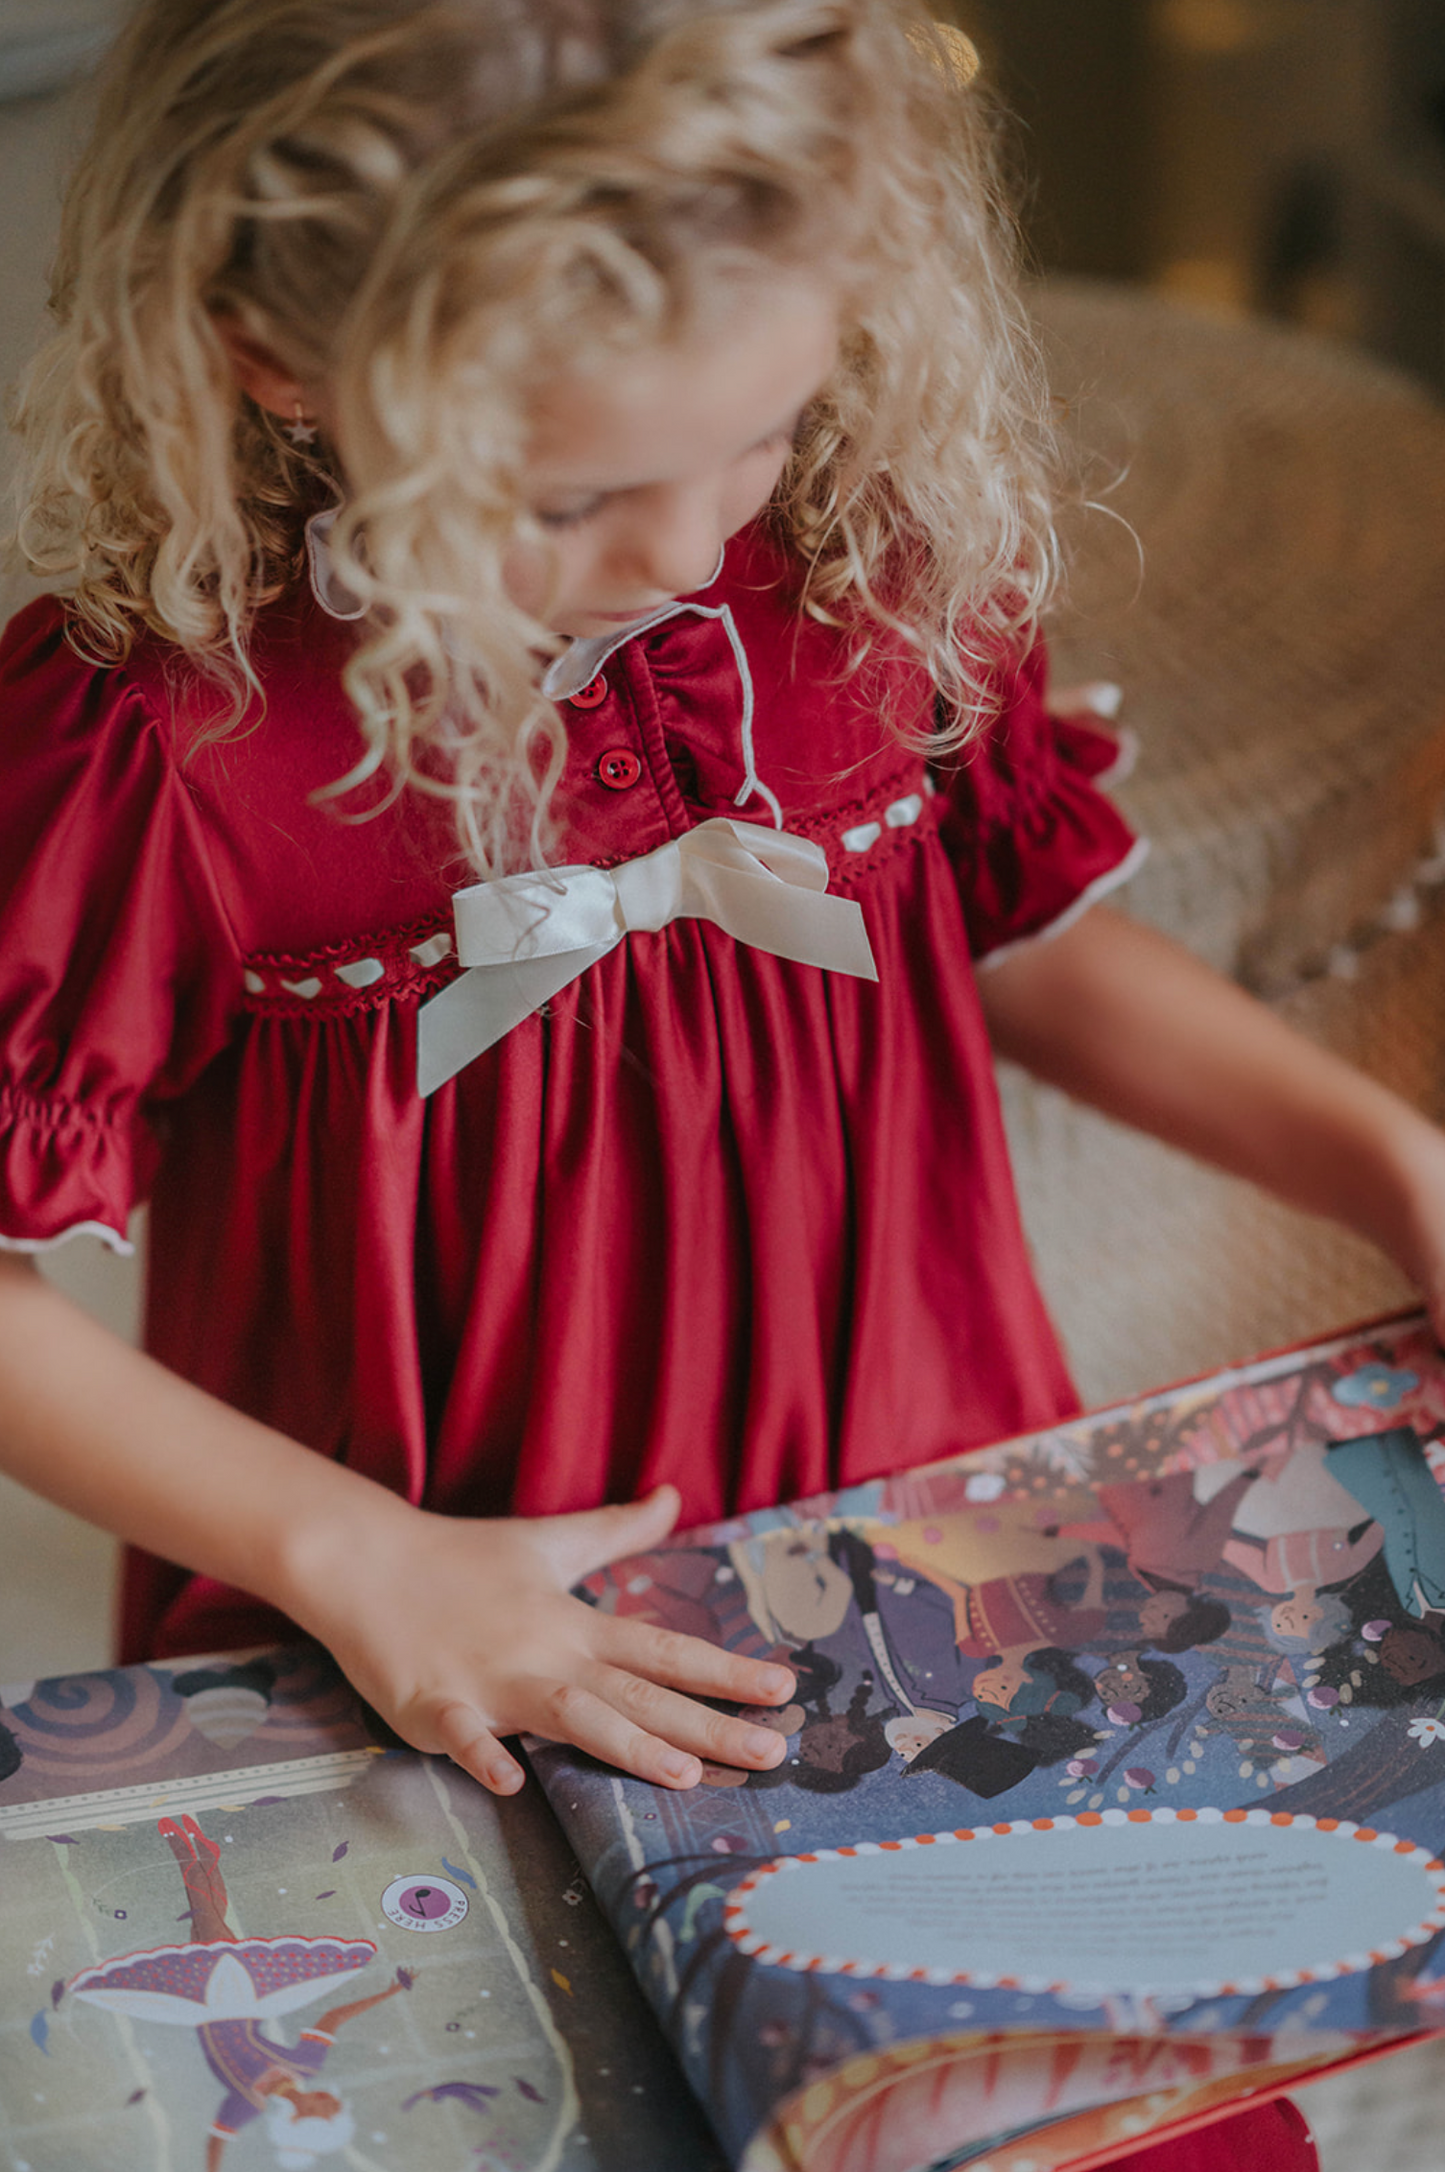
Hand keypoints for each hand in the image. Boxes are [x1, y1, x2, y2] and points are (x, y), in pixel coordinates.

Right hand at [293, 1483, 795, 1796]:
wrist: (369, 1561)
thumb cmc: (462, 1557)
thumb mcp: (549, 1539)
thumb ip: (617, 1528)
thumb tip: (671, 1495)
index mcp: (576, 1624)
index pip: (666, 1651)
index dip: (728, 1670)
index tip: (787, 1690)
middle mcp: (548, 1655)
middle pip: (640, 1694)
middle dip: (709, 1723)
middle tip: (773, 1752)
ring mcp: (493, 1681)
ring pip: (572, 1717)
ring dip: (627, 1744)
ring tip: (683, 1773)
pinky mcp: (435, 1704)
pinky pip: (465, 1734)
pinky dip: (486, 1755)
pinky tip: (513, 1781)